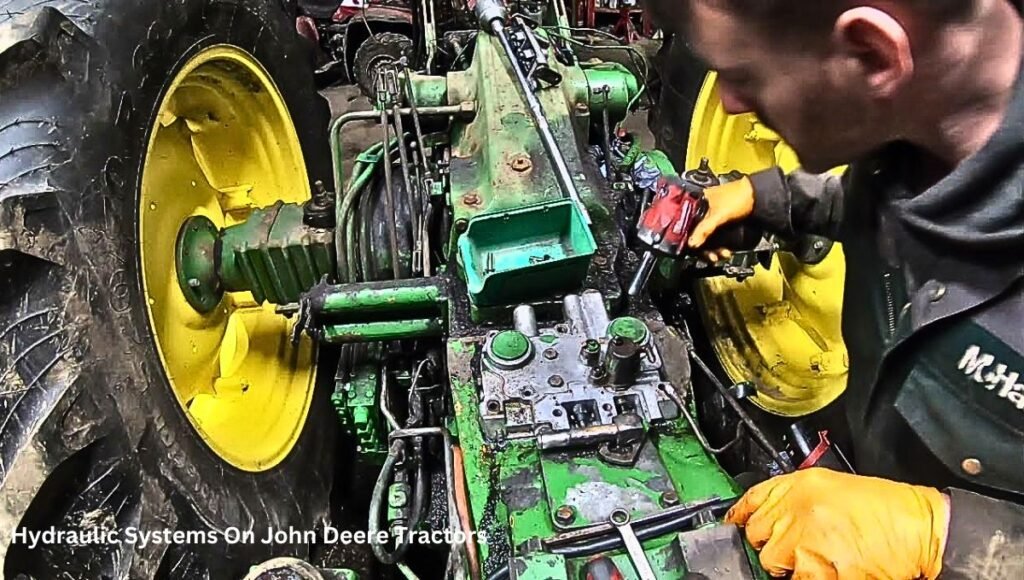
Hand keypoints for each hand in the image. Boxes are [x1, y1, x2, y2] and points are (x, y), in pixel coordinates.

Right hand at [688, 176, 755, 258]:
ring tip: (722, 255)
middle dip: (705, 248)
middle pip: (697, 234)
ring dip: (714, 250)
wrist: (760, 197)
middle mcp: (703, 210)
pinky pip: (716, 239)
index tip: (695, 250)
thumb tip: (691, 244)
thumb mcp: (719, 215)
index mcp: (698, 202)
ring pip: (707, 239)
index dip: (688, 238)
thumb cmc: (738, 197)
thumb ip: (704, 230)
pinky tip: (725, 252)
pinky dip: (720, 247)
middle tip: (712, 257)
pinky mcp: (722, 224)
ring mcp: (713, 217)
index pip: (686, 224)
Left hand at [726, 468, 949, 578]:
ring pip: (777, 567)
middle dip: (775, 547)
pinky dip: (815, 578)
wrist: (920, 528)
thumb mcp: (828, 485)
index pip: (749, 505)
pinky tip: (834, 570)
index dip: (746, 519)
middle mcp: (796, 513)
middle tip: (800, 548)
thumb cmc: (883, 508)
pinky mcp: (823, 572)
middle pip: (759, 541)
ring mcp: (807, 544)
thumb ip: (791, 497)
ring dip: (794, 568)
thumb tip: (763, 514)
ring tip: (822, 560)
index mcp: (797, 487)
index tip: (743, 528)